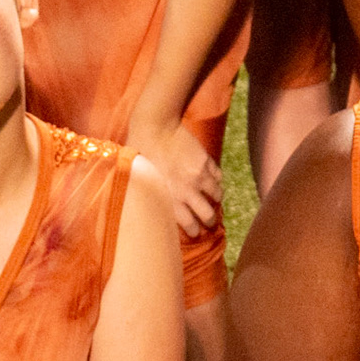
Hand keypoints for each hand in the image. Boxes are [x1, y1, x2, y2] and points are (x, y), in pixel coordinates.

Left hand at [134, 120, 223, 237]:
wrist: (156, 127)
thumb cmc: (141, 154)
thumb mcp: (142, 182)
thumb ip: (152, 196)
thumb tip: (151, 207)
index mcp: (170, 198)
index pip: (189, 224)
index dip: (194, 231)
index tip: (195, 232)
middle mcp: (188, 190)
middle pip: (208, 214)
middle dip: (210, 220)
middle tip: (209, 221)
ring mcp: (200, 175)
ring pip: (217, 195)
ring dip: (216, 199)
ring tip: (213, 199)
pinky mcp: (206, 160)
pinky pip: (218, 176)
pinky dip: (217, 180)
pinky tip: (213, 180)